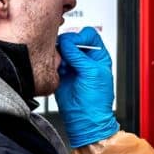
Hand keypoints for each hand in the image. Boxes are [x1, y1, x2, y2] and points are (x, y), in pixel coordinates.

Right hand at [55, 27, 118, 147]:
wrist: (85, 118)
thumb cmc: (97, 100)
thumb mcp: (92, 73)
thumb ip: (79, 55)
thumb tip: (66, 42)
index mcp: (99, 56)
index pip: (89, 35)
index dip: (80, 36)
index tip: (74, 44)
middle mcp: (85, 59)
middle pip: (73, 40)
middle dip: (67, 45)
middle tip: (65, 53)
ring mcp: (73, 66)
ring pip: (62, 49)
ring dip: (60, 54)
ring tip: (63, 64)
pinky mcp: (61, 73)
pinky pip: (54, 61)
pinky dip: (54, 63)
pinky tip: (59, 70)